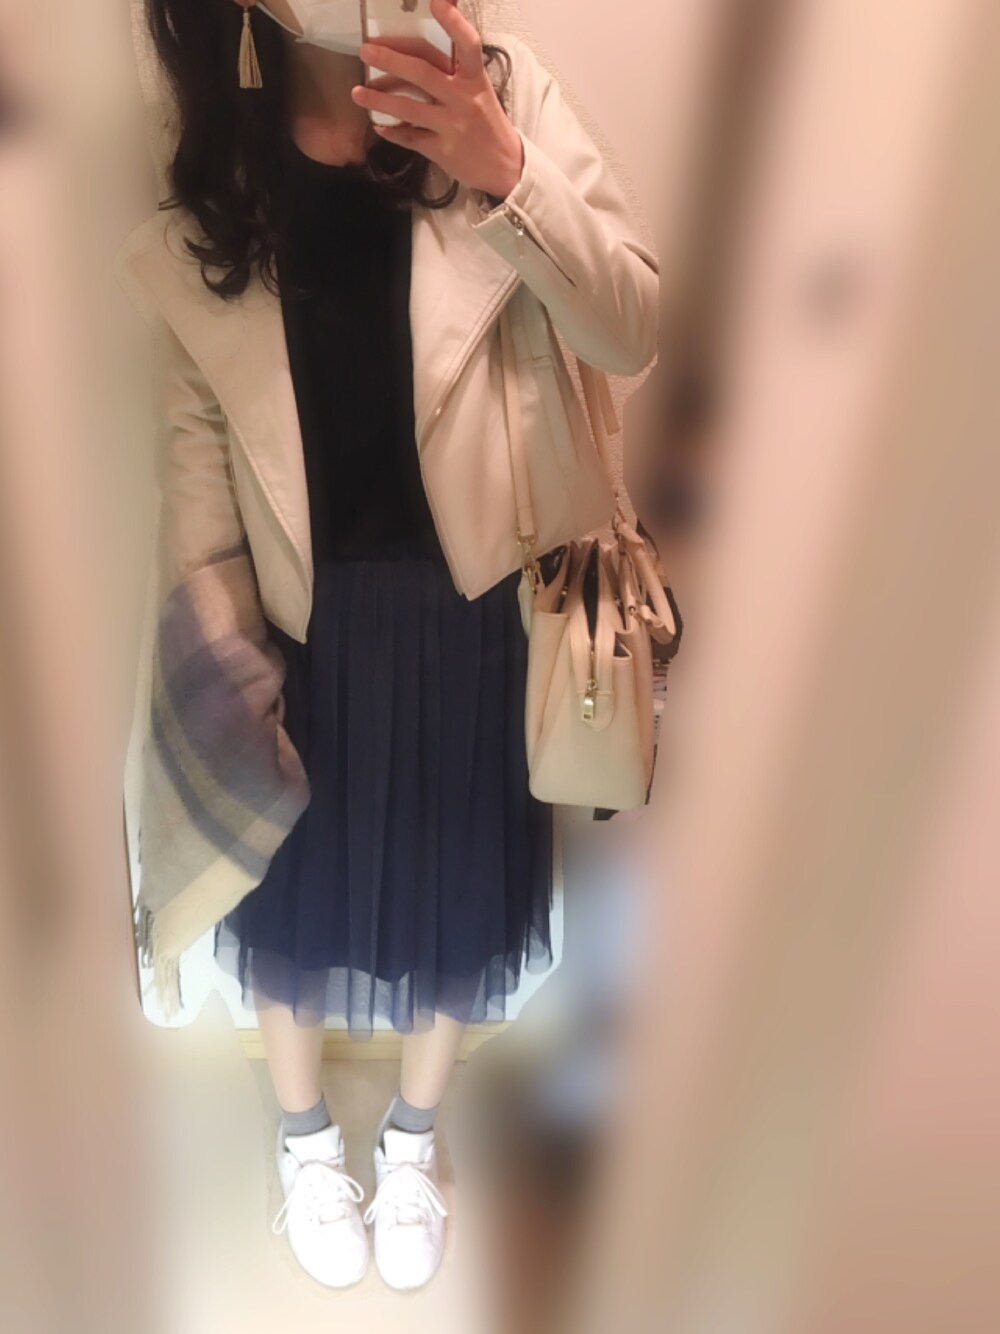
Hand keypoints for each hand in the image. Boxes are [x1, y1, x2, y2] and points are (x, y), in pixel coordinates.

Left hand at [351, 0, 523, 200]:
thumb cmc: (488, 124)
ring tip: (357, 93)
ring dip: (378, 100)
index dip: (453, 22)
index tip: (436, 2)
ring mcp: (451, 126)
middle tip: (366, 50)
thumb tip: (430, 41)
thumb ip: (456, 68)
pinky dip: (392, 132)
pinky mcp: (442, 150)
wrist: (504, 166)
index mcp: (475, 80)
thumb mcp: (479, 90)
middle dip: (391, 60)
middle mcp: (463, 100)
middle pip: (423, 73)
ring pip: (408, 108)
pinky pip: (410, 138)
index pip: (467, 45)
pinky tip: (379, 126)